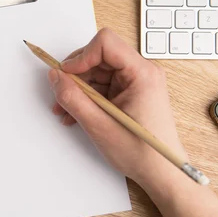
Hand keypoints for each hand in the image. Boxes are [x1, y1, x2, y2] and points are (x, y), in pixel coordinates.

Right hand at [48, 28, 186, 188]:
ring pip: (97, 71)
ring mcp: (136, 82)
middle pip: (99, 56)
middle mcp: (141, 72)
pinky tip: (77, 113)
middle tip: (61, 94)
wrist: (162, 173)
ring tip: (66, 110)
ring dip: (78, 88)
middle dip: (76, 74)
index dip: (81, 56)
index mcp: (142, 73)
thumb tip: (55, 77)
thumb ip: (73, 98)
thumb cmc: (142, 152)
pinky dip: (87, 96)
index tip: (66, 75)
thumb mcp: (99, 125)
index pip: (105, 43)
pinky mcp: (130, 92)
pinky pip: (102, 85)